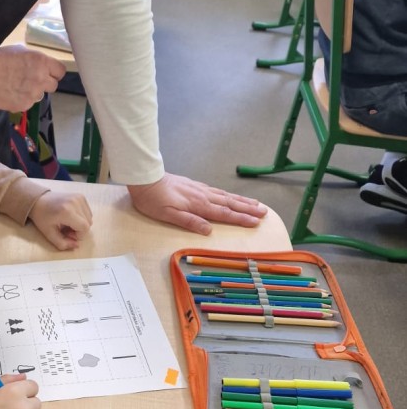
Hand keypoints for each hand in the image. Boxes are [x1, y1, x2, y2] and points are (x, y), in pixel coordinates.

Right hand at [0, 44, 65, 111]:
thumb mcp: (20, 51)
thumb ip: (35, 60)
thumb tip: (41, 66)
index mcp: (41, 61)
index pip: (60, 71)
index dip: (53, 71)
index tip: (47, 72)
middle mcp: (40, 78)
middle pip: (53, 85)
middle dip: (44, 82)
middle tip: (31, 79)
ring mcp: (33, 94)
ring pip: (40, 95)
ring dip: (33, 91)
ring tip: (17, 86)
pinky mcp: (24, 105)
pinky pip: (29, 103)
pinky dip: (22, 99)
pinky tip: (11, 93)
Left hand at [29, 192, 91, 249]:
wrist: (38, 200)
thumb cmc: (42, 217)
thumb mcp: (49, 234)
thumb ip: (63, 243)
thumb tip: (76, 246)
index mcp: (67, 211)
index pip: (85, 228)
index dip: (79, 235)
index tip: (68, 234)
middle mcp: (75, 202)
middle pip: (88, 223)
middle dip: (79, 230)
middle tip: (66, 229)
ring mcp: (79, 197)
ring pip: (89, 217)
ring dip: (81, 223)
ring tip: (68, 223)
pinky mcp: (80, 196)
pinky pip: (87, 211)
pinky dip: (82, 217)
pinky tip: (71, 217)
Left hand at [127, 173, 266, 235]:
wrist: (145, 178)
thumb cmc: (153, 200)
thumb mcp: (168, 215)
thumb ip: (189, 221)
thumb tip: (209, 230)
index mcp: (198, 205)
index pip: (224, 213)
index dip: (241, 218)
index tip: (256, 222)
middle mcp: (202, 195)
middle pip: (229, 203)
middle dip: (248, 209)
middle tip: (264, 213)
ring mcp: (199, 189)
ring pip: (225, 195)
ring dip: (241, 200)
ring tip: (255, 203)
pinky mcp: (194, 185)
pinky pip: (217, 190)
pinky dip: (228, 194)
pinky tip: (230, 195)